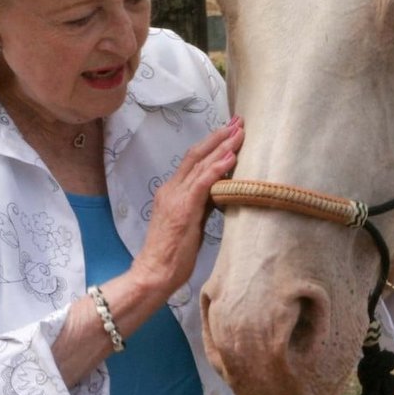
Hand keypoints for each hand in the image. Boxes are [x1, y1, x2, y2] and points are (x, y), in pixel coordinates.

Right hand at [131, 116, 243, 296]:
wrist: (153, 273)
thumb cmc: (172, 255)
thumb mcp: (190, 223)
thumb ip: (202, 204)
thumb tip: (221, 191)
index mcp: (171, 191)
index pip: (193, 160)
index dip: (212, 143)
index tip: (229, 131)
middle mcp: (171, 189)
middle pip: (197, 154)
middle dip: (219, 136)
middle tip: (238, 121)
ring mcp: (176, 197)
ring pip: (201, 163)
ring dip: (223, 146)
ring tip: (240, 132)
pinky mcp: (183, 208)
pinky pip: (203, 182)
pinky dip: (218, 167)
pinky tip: (231, 156)